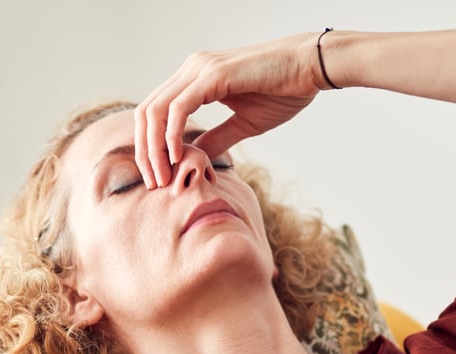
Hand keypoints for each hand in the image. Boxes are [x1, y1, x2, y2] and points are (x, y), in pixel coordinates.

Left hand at [134, 32, 325, 187]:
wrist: (310, 68)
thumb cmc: (284, 91)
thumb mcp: (244, 123)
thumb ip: (217, 138)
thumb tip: (195, 157)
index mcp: (195, 78)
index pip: (156, 112)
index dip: (150, 146)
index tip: (159, 177)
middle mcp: (191, 69)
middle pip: (147, 112)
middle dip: (145, 151)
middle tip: (155, 183)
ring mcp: (199, 69)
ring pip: (156, 110)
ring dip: (154, 148)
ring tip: (163, 176)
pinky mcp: (212, 75)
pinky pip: (178, 108)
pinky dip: (172, 135)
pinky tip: (177, 158)